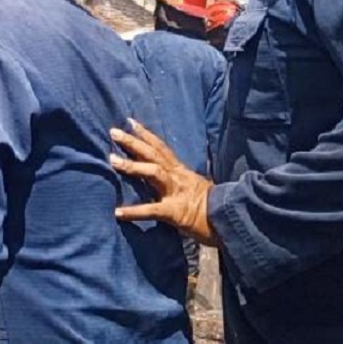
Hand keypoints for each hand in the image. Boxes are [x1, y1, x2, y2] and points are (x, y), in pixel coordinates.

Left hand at [109, 120, 218, 246]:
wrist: (230, 222)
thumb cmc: (213, 208)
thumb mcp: (196, 187)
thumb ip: (180, 180)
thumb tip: (165, 177)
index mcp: (181, 172)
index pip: (161, 148)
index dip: (146, 134)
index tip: (130, 121)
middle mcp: (178, 177)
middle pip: (154, 154)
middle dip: (134, 142)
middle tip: (114, 131)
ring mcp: (177, 193)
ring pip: (154, 172)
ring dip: (132, 166)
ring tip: (111, 161)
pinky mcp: (176, 212)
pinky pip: (152, 210)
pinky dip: (134, 211)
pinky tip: (118, 212)